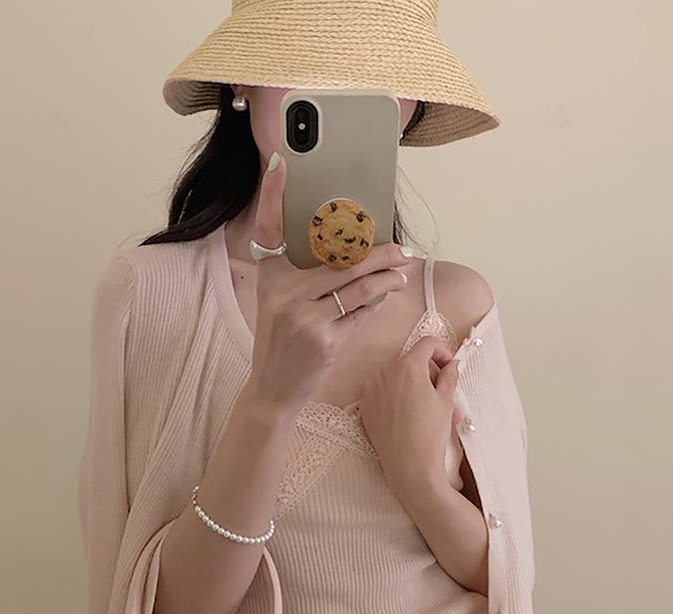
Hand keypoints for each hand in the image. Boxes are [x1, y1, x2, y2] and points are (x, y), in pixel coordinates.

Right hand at [245, 152, 410, 416]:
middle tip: (400, 248)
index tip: (282, 163)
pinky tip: (385, 298)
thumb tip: (347, 252)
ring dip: (387, 277)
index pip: (270, 229)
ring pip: (358, 286)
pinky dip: (375, 304)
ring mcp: (305, 318)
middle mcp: (284, 294)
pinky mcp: (325, 341)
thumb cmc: (280, 344)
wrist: (272, 390)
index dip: (273, 195)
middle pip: (339, 259)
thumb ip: (302, 278)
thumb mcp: (279, 305)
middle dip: (377, 252)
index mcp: (270, 279)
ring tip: (403, 271)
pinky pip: (361, 314)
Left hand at [358, 336, 461, 493]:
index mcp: (407, 366)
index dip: (442, 351)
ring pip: (395, 376)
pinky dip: (395, 396)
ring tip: (427, 409)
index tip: (448, 365)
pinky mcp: (364, 405)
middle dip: (428, 372)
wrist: (409, 466)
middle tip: (442, 392)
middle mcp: (385, 372)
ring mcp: (371, 389)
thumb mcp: (446, 401)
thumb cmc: (430, 434)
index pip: (426, 344)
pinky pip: (382, 391)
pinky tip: (407, 415)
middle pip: (410, 360)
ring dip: (412, 385)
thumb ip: (449, 375)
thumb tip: (450, 365)